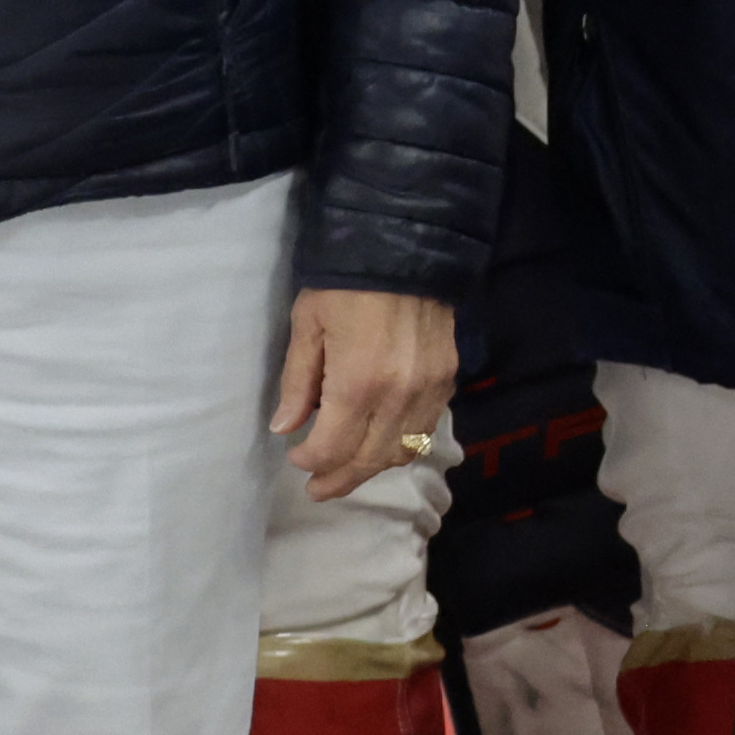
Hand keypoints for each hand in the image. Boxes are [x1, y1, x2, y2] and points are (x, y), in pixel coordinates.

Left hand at [268, 287, 458, 502]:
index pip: (332, 449)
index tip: (295, 456)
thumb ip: (297, 381)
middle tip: (317, 489)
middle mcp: (399, 395)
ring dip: (373, 466)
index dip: (309, 461)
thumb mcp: (307, 325)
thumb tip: (286, 427)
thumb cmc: (345, 284)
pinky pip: (426, 428)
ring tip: (350, 470)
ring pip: (403, 451)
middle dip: (339, 479)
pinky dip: (403, 444)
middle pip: (369, 460)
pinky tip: (383, 441)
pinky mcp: (448, 377)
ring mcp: (430, 388)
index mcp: (358, 383)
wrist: (406, 245)